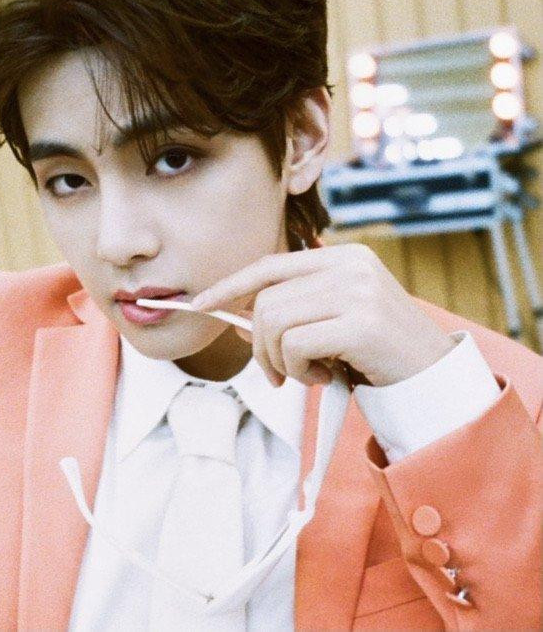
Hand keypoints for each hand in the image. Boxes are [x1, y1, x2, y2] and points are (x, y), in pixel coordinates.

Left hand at [190, 243, 457, 387]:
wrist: (435, 379)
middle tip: (277, 373)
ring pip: (274, 322)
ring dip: (278, 361)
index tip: (201, 304)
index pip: (270, 265)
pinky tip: (322, 377)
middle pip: (266, 300)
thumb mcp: (334, 320)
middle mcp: (350, 266)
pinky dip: (296, 370)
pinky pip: (294, 345)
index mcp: (343, 257)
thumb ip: (294, 310)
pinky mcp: (361, 324)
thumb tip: (236, 316)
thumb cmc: (377, 352)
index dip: (230, 285)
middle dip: (258, 344)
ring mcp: (357, 292)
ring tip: (306, 374)